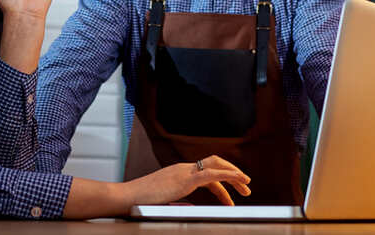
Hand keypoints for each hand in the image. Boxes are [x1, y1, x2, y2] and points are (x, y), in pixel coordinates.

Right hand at [126, 155, 250, 206]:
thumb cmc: (140, 203)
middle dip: (232, 174)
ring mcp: (184, 172)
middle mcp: (184, 169)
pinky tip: (238, 179)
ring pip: (216, 166)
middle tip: (246, 187)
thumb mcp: (163, 202)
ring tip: (247, 185)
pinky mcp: (185, 178)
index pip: (207, 174)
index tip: (231, 198)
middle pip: (215, 164)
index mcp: (179, 174)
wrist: (127, 197)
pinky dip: (228, 175)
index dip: (222, 185)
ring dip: (234, 174)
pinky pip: (211, 174)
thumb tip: (190, 209)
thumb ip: (178, 202)